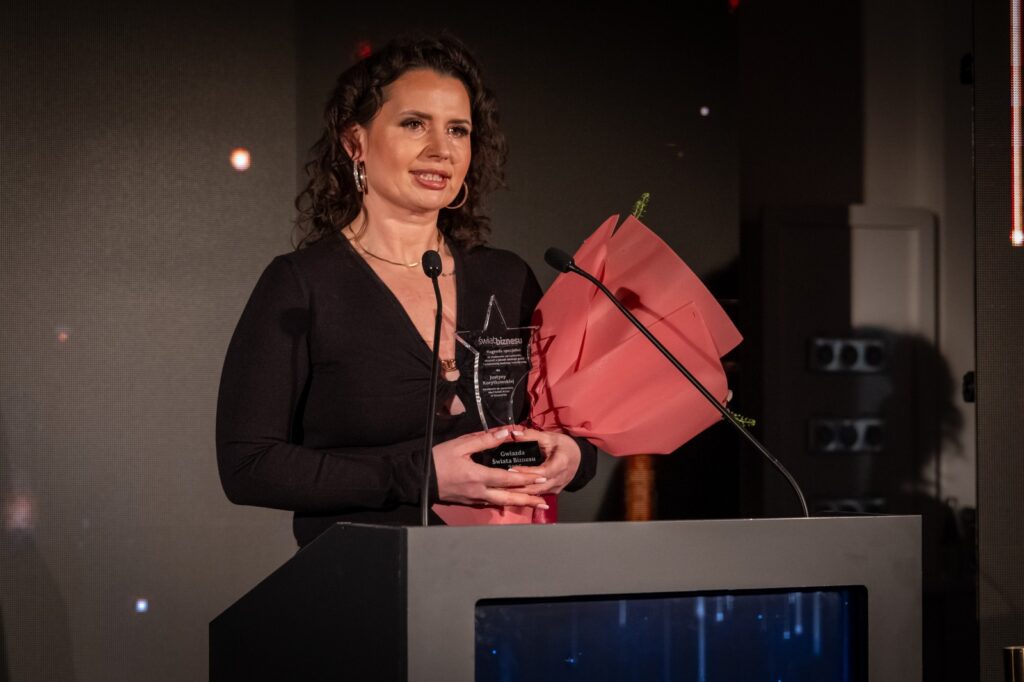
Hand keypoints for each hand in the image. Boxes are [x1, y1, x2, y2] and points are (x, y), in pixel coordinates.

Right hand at [433, 428, 549, 508]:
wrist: (419, 478)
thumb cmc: (438, 459)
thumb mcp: (461, 445)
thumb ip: (485, 439)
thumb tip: (505, 433)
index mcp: (478, 476)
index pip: (508, 479)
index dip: (526, 479)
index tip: (541, 477)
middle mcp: (479, 491)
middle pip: (508, 498)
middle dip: (528, 499)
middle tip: (544, 501)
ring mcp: (474, 499)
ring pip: (501, 503)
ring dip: (519, 503)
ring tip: (534, 504)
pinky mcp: (469, 502)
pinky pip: (490, 503)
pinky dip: (504, 503)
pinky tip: (510, 502)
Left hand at [501, 427, 581, 495]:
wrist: (579, 458)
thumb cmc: (564, 446)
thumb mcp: (550, 437)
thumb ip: (532, 435)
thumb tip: (514, 434)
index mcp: (561, 464)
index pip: (542, 472)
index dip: (526, 472)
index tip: (511, 469)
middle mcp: (559, 479)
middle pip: (537, 487)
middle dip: (518, 486)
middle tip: (500, 483)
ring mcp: (557, 488)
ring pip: (536, 493)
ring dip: (519, 493)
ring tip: (502, 490)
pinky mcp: (553, 492)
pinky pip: (538, 494)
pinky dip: (525, 494)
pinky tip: (511, 493)